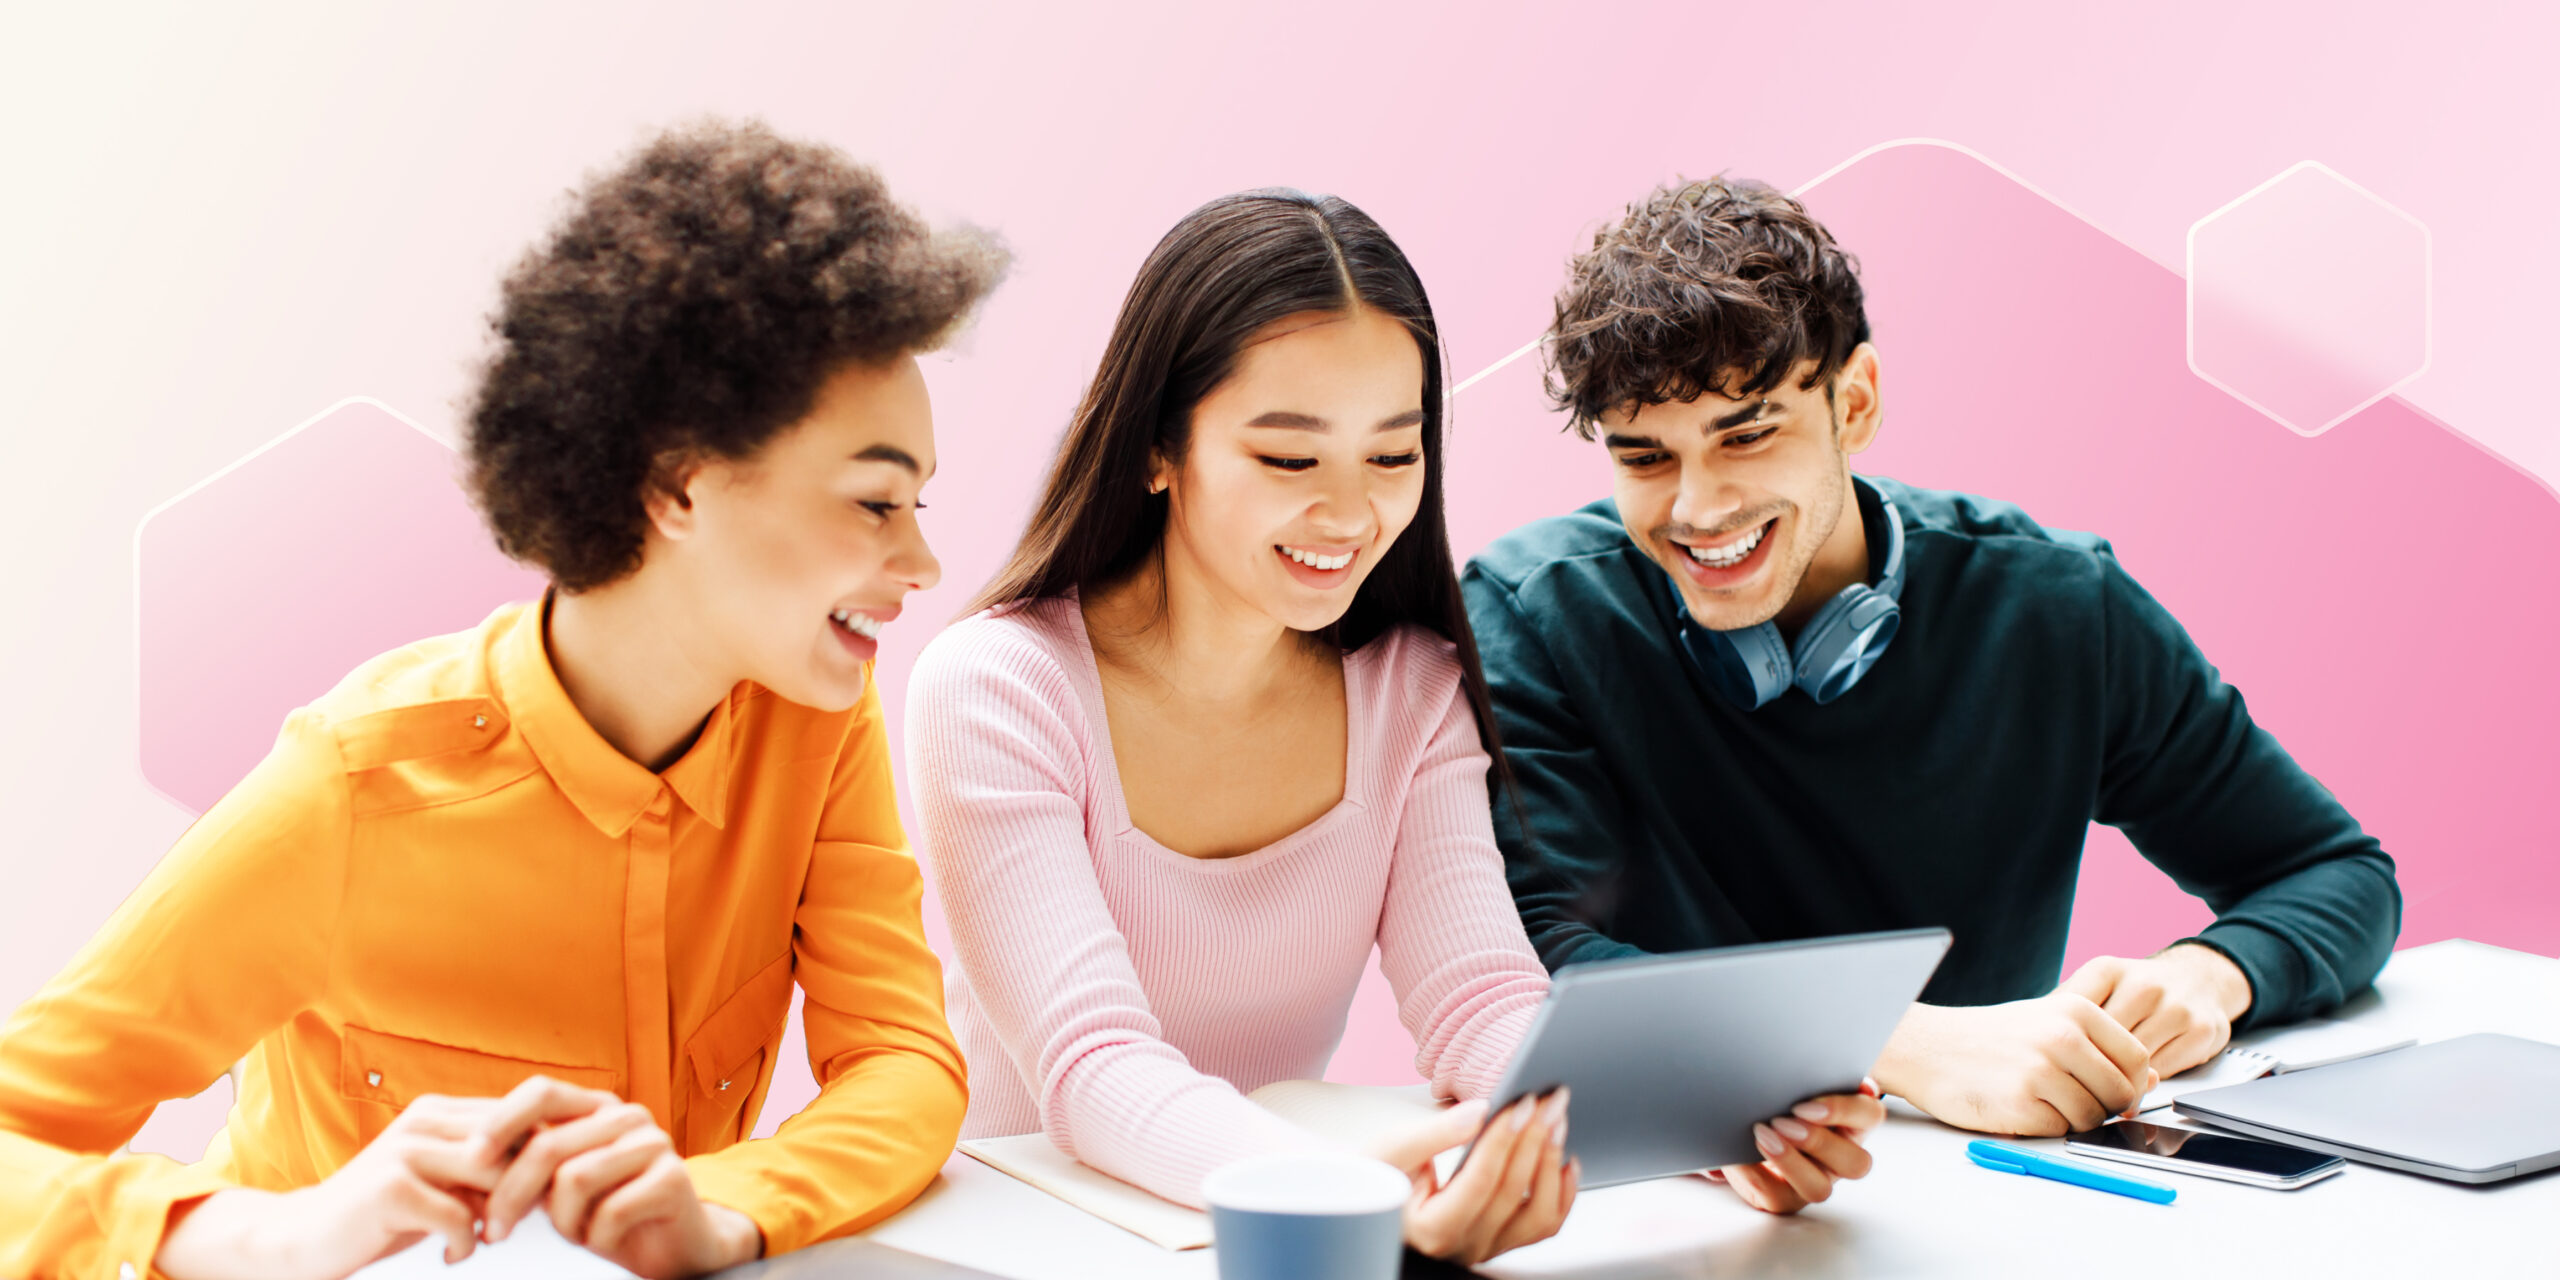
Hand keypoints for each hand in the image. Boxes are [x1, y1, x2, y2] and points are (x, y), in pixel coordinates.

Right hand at [156, 1094, 512, 1279]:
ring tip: (488, 1239)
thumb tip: (554, 1174)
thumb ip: (487, 1168)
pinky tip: (450, 1256)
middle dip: (530, 1188)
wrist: (304, 1237)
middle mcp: (424, 1120)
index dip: (543, 1160)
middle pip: (516, 1142)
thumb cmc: (386, 1213)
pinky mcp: (391, 1187)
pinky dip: (465, 1243)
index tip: (541, 1198)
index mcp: (440, 1110)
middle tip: (515, 1225)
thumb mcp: (442, 1182)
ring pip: (494, 1173)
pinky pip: (458, 1216)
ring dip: (502, 1216)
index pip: (521, 1119)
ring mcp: (406, 1150)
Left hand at [475, 1076, 762, 1278]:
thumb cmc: (610, 1211)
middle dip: (509, 1196)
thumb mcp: (562, 1183)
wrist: (677, 1244)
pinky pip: (609, 1211)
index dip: (501, 1122)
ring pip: (574, 1179)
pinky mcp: (674, 1178)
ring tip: (573, 1233)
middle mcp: (627, 1116)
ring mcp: (653, 1143)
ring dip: (561, 1222)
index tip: (468, 1160)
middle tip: (494, 1233)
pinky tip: (603, 1239)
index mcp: (598, 1107)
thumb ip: (530, 1161)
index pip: (542, 1092)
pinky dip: (595, 1237)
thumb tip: (464, 1157)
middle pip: (547, 1145)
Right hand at [1369, 1090, 1577, 1264]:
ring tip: (1556, 1122)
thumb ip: (1436, 1133)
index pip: (1480, 1180)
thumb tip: (1481, 1112)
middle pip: (1513, 1193)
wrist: (1372, 1199)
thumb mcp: (1392, 1150)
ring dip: (1550, 1163)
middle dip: (1534, 1139)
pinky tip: (1565, 1159)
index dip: (1504, 1138)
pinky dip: (1561, 1192)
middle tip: (1550, 1099)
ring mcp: (1487, 1246)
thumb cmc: (1376, 1174)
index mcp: (1432, 1229)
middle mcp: (1464, 1245)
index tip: (1523, 1102)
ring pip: (1538, 1215)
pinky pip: (1544, 1225)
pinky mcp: (1501, 1238)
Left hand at [1704, 1079, 1885, 1213]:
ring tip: (1761, 1136)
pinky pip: (1777, 1198)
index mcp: (1854, 1121)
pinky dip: (1754, 1175)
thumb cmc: (1782, 1091)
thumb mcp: (1798, 1078)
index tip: (1807, 1102)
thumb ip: (1812, 1072)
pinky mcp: (1786, 1197)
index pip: (1870, 1114)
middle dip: (1818, 1141)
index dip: (1844, 1110)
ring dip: (1790, 1162)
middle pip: (1856, 1163)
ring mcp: (1816, 1179)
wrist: (1744, 1119)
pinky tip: (1737, 1157)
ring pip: (1820, 1189)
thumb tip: (1818, 1063)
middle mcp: (1841, 1156)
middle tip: (1782, 1121)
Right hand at [1874, 995, 2153, 1134]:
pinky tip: (2019, 1106)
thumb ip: (2100, 1047)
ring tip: (2040, 1100)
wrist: (1926, 1046)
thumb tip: (2151, 1079)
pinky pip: (2059, 1131)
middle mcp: (2062, 1037)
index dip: (2131, 1083)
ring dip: (2072, 1119)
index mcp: (2076, 1011)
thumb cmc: (1990, 1037)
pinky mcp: (2021, 1103)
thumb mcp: (2048, 1022)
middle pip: (2120, 1093)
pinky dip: (2044, 1127)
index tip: (2112, 1091)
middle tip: (2071, 1099)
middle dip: (2104, 1107)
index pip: (2137, 1059)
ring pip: (2091, 1117)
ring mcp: (2041, 1070)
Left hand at [2060, 945, 2252, 1078]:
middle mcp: (2143, 985)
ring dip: (2120, 1078)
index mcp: (2107, 970)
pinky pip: (2165, 1069)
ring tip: (2105, 1086)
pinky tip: (2136, 1078)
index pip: (2073, 1018)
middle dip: (2090, 1067)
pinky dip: (2149, 1079)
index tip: (2051, 1062)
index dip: (2062, 1045)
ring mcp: (2176, 1008)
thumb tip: (2027, 1034)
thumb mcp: (2099, 983)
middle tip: (2077, 1085)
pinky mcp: (2201, 1031)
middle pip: (2103, 1043)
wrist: (2200, 978)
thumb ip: (2066, 1005)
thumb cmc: (2137, 989)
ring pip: (2135, 1061)